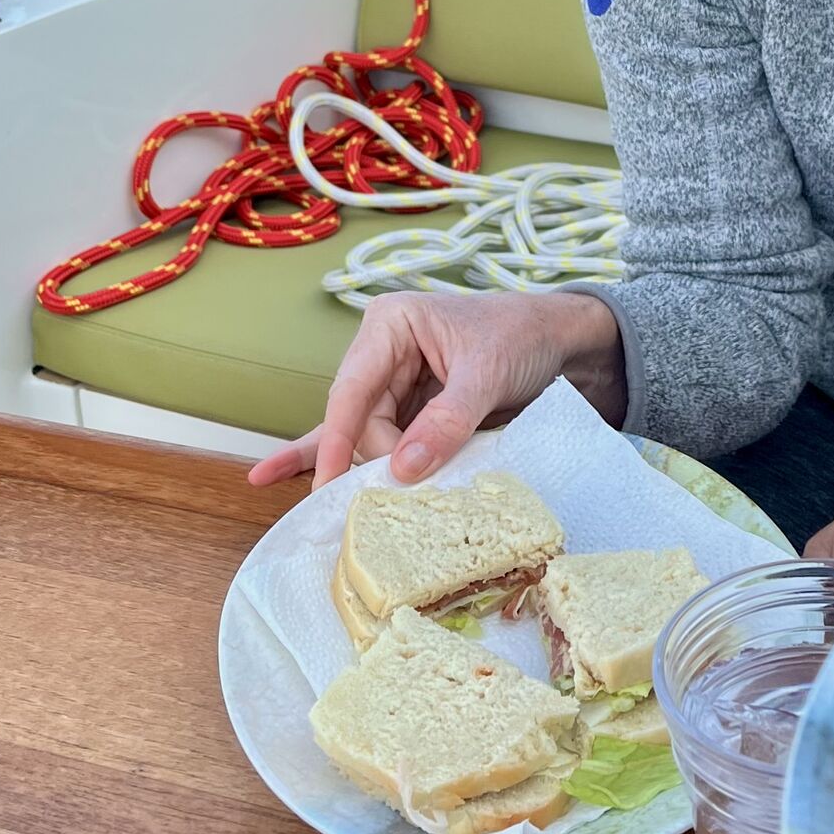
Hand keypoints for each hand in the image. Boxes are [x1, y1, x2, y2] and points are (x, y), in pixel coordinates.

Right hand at [246, 289, 625, 489]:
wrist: (559, 340)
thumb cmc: (521, 337)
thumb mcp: (486, 374)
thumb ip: (446, 420)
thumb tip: (403, 469)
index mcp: (390, 325)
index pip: (351, 390)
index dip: (336, 441)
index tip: (328, 488)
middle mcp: (381, 351)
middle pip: (357, 421)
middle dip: (374, 461)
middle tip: (395, 498)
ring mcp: (391, 380)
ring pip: (365, 436)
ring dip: (375, 468)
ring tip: (347, 508)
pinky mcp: (406, 407)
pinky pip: (368, 436)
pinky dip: (337, 457)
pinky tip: (275, 475)